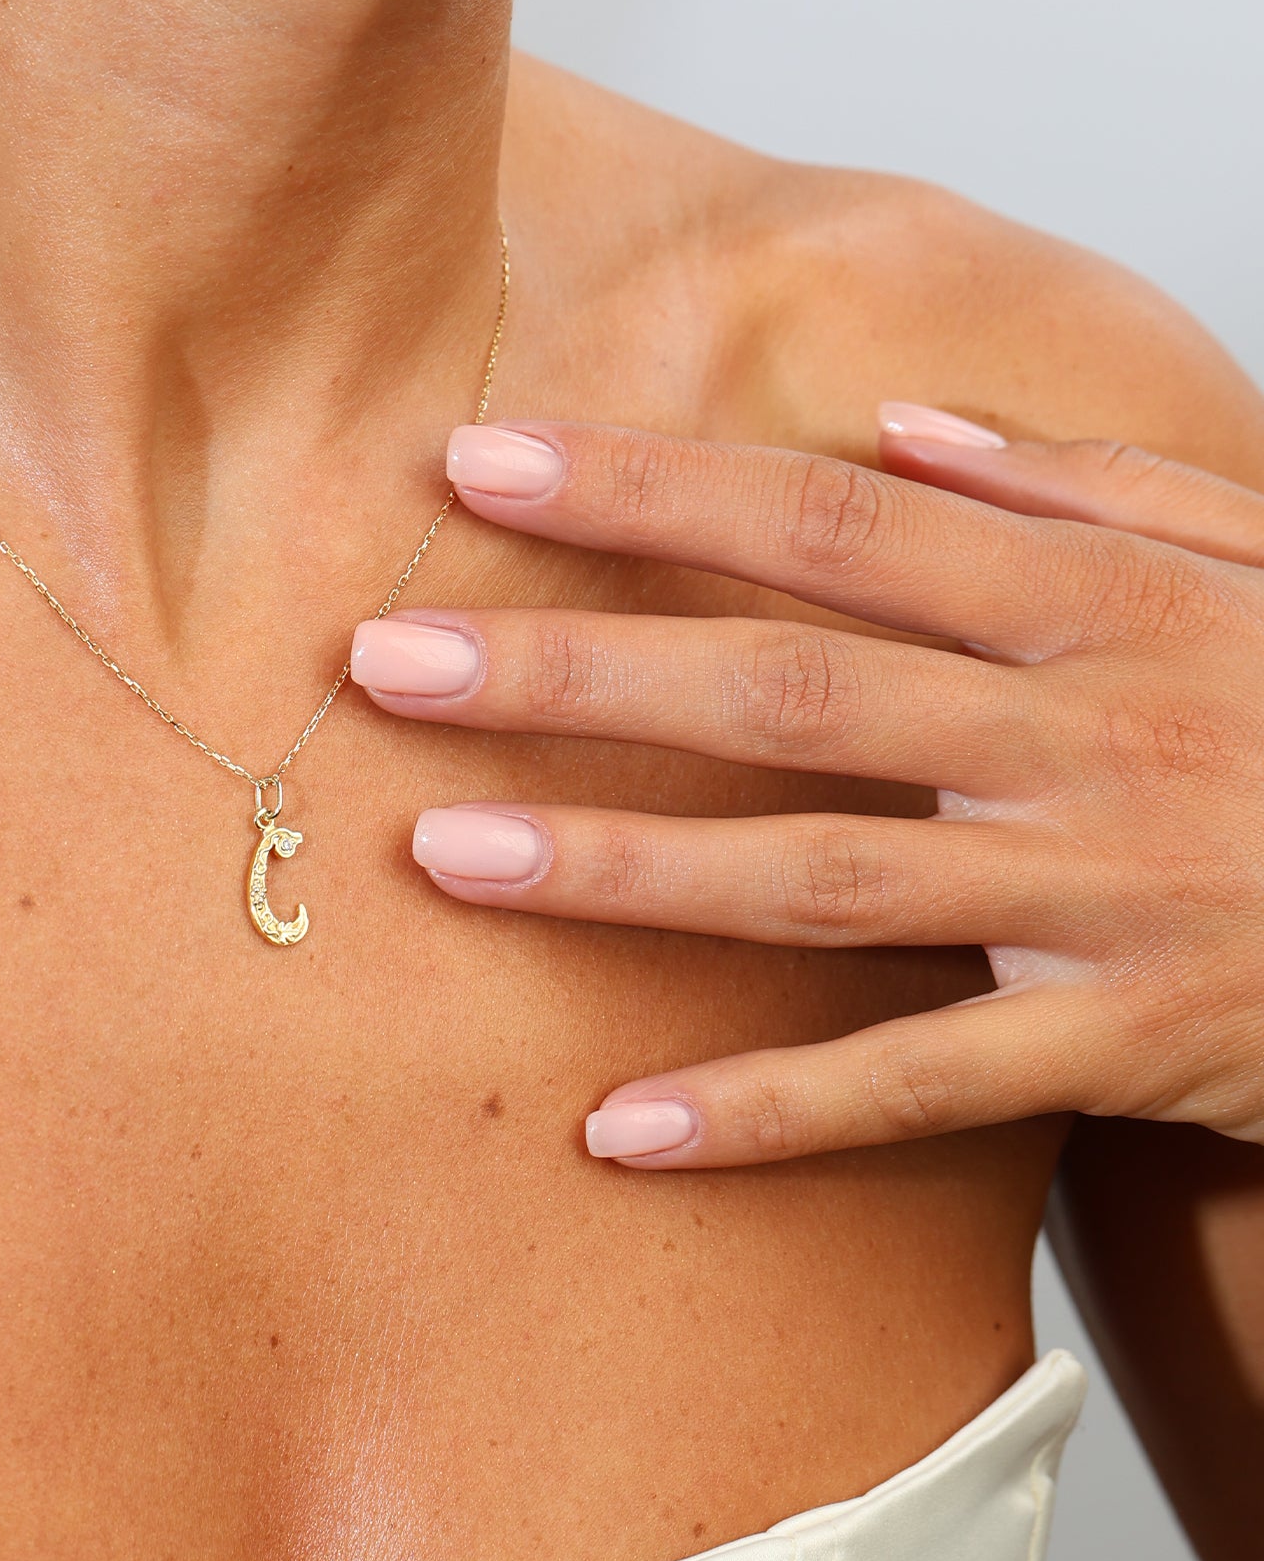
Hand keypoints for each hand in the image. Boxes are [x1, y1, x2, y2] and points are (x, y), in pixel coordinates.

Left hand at [350, 406, 1263, 1167]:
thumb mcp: (1252, 560)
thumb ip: (1084, 484)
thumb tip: (908, 430)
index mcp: (1094, 598)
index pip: (828, 523)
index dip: (649, 490)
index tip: (481, 466)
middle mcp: (1079, 731)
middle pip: (784, 689)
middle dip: (574, 669)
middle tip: (383, 660)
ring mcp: (1100, 892)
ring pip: (819, 881)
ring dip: (621, 868)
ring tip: (442, 856)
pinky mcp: (1128, 1044)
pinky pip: (922, 1088)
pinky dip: (770, 1115)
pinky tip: (615, 1130)